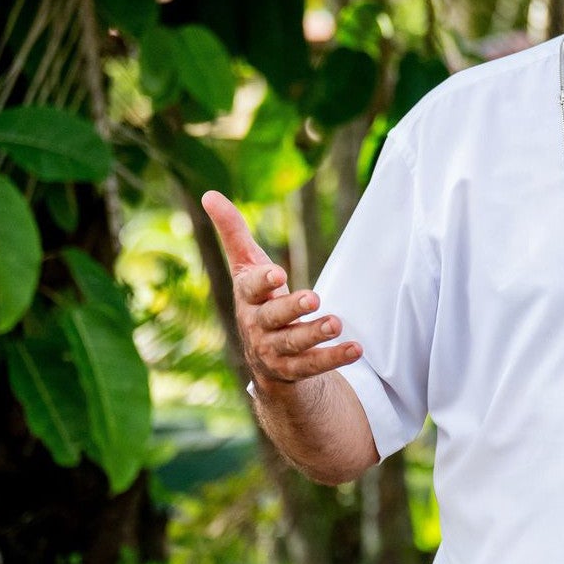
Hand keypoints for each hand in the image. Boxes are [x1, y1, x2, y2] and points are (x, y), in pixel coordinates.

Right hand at [199, 190, 361, 385]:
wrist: (261, 356)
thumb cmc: (257, 299)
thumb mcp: (246, 265)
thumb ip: (232, 232)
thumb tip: (208, 193)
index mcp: (247, 297)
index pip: (251, 287)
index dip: (262, 281)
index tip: (277, 273)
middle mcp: (257, 325)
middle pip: (273, 317)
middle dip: (292, 308)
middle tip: (315, 299)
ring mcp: (273, 350)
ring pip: (293, 344)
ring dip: (315, 334)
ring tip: (336, 323)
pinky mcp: (293, 370)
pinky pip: (312, 366)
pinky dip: (334, 358)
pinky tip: (356, 348)